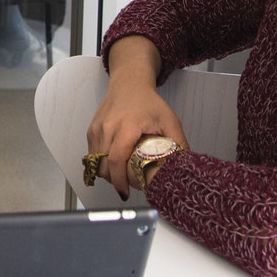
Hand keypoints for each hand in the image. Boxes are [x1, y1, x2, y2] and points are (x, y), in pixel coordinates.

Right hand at [87, 37, 188, 197]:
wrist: (129, 83)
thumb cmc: (148, 102)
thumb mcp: (170, 120)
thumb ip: (179, 143)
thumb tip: (184, 166)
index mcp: (126, 127)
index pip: (116, 160)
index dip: (119, 180)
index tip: (125, 192)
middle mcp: (108, 127)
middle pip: (103, 165)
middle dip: (114, 180)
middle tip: (126, 186)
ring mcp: (97, 129)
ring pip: (95, 161)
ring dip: (106, 173)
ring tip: (120, 176)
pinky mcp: (92, 130)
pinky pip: (92, 154)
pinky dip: (100, 163)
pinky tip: (113, 164)